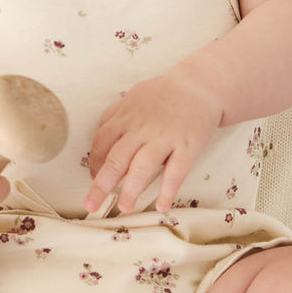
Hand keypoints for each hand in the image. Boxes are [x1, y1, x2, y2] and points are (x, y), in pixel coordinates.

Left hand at [83, 70, 223, 214]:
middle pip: (117, 158)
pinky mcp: (188, 146)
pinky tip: (161, 206)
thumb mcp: (133, 97)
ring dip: (131, 189)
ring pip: (143, 166)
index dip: (94, 164)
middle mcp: (143, 128)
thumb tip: (97, 139)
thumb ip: (114, 116)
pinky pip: (176, 172)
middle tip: (91, 205)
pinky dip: (168, 191)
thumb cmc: (164, 95)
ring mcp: (166, 137)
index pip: (101, 143)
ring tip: (124, 208)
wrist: (200, 85)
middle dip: (101, 184)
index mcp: (126, 117)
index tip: (93, 180)